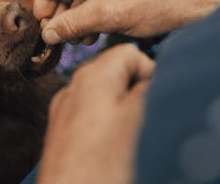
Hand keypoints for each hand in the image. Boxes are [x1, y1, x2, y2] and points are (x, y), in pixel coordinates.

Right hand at [34, 0, 219, 44]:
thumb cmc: (159, 2)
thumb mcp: (107, 16)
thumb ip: (71, 24)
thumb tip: (47, 34)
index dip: (44, 1)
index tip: (40, 23)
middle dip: (65, 11)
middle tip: (60, 35)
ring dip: (82, 12)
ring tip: (81, 38)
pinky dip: (98, 6)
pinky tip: (97, 29)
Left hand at [37, 44, 154, 183]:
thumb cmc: (103, 165)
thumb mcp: (139, 117)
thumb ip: (149, 86)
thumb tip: (157, 74)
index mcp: (92, 76)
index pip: (130, 53)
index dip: (150, 72)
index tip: (156, 98)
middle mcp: (73, 88)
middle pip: (115, 74)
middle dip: (135, 92)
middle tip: (146, 120)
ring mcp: (64, 111)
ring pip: (104, 98)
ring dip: (123, 112)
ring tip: (129, 138)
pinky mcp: (62, 135)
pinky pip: (92, 118)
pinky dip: (106, 128)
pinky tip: (111, 149)